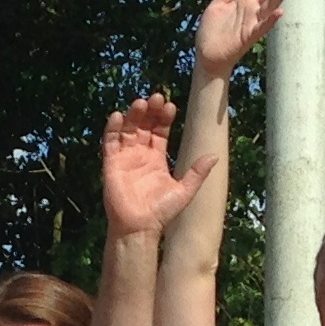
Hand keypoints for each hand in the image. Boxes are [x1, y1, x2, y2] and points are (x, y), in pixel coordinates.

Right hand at [100, 95, 214, 236]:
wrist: (140, 228)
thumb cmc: (161, 212)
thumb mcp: (184, 190)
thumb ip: (197, 173)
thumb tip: (215, 155)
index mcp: (157, 158)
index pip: (160, 130)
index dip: (164, 117)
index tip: (170, 106)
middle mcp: (140, 155)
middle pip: (144, 125)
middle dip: (149, 111)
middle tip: (156, 98)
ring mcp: (125, 158)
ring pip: (128, 129)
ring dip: (133, 115)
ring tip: (141, 102)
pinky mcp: (111, 164)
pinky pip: (110, 142)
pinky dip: (112, 128)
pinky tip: (119, 115)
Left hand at [193, 0, 298, 78]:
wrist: (206, 56)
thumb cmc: (211, 32)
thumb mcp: (218, 5)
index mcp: (247, 2)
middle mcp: (253, 12)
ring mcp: (252, 24)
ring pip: (270, 7)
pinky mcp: (248, 36)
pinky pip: (262, 27)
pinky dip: (270, 20)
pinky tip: (280, 12)